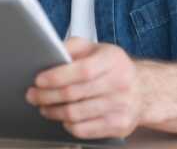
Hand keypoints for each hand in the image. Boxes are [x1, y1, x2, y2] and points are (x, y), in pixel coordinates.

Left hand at [26, 37, 145, 138]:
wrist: (143, 90)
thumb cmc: (113, 68)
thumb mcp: (96, 49)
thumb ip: (74, 47)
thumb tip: (51, 52)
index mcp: (113, 60)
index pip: (82, 70)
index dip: (57, 77)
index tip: (39, 80)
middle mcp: (120, 83)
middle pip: (74, 94)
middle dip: (46, 96)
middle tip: (33, 95)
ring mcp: (121, 106)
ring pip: (75, 114)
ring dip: (53, 111)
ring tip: (44, 106)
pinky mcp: (119, 126)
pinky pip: (84, 130)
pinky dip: (68, 125)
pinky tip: (63, 118)